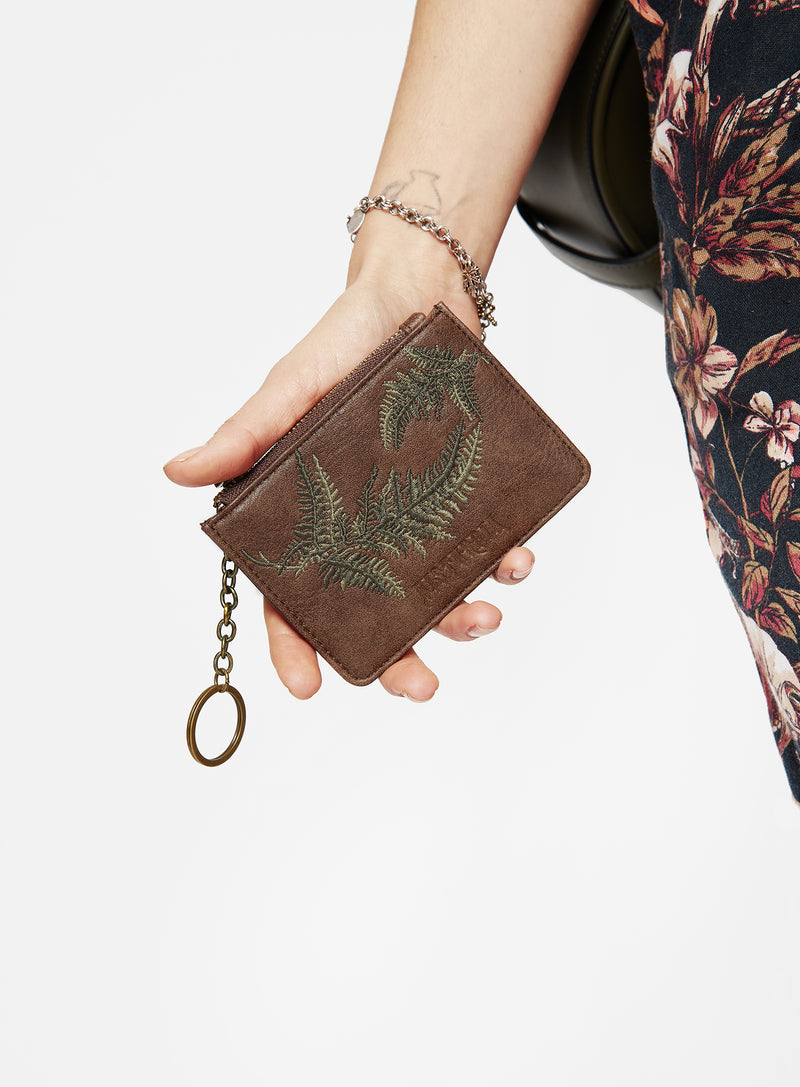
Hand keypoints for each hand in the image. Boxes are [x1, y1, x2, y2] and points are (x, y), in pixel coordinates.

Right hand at [164, 278, 533, 700]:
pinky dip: (502, 563)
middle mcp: (358, 527)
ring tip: (485, 616)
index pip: (290, 594)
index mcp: (305, 515)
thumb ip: (244, 435)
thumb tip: (177, 472)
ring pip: (432, 592)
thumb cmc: (342, 342)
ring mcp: (411, 517)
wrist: (421, 296)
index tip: (309, 689)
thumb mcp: (289, 388)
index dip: (295, 646)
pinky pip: (482, 546)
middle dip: (396, 659)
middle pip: (369, 614)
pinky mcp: (458, 497)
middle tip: (422, 687)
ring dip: (459, 618)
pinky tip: (515, 560)